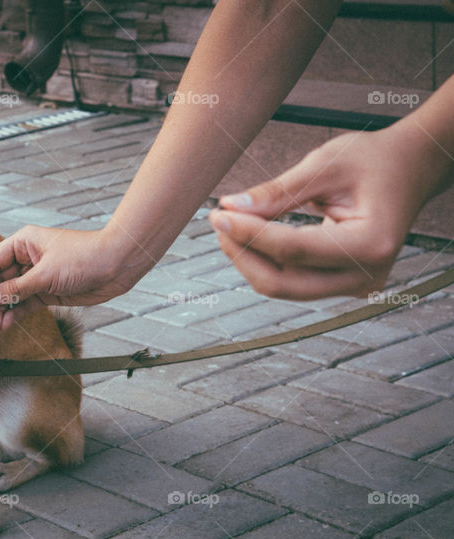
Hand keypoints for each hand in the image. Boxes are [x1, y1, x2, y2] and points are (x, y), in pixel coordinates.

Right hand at [0, 226, 141, 332]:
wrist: (116, 266)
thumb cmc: (85, 256)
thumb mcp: (46, 273)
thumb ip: (17, 288)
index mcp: (23, 242)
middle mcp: (27, 258)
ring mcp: (37, 276)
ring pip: (11, 295)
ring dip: (1, 311)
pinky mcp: (47, 292)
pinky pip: (24, 304)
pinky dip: (14, 314)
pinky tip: (5, 324)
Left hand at [209, 126, 442, 299]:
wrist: (410, 169)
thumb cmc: (373, 161)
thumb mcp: (326, 165)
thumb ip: (278, 191)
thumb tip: (231, 207)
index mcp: (370, 245)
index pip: (293, 249)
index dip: (250, 234)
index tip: (218, 214)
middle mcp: (366, 275)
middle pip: (283, 282)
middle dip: (243, 253)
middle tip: (218, 220)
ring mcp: (355, 285)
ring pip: (283, 287)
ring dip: (249, 259)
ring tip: (229, 224)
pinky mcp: (342, 283)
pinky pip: (292, 280)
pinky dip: (266, 260)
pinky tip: (248, 235)